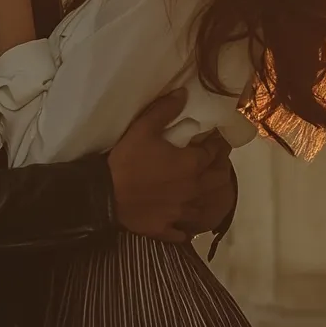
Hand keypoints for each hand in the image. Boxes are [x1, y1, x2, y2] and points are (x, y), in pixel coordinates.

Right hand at [108, 89, 221, 242]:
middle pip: (217, 181)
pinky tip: (184, 224)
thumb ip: (165, 109)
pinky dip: (186, 228)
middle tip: (216, 162)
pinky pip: (183, 232)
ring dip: (206, 197)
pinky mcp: (165, 228)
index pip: (214, 153)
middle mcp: (192, 190)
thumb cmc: (126, 160)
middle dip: (220, 169)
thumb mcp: (143, 128)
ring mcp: (180, 212)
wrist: (104, 195)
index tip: (218, 139)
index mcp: (191, 165)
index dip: (218, 145)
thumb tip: (184, 93)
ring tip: (201, 190)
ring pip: (204, 207)